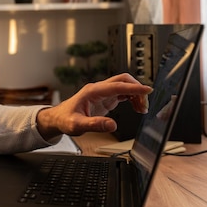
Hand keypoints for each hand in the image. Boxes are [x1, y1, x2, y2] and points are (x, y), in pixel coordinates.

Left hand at [36, 73, 151, 139]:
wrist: (58, 118)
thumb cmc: (65, 120)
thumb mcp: (77, 125)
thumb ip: (94, 125)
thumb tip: (112, 125)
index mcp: (92, 91)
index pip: (117, 86)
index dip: (133, 88)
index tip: (147, 90)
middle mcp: (99, 89)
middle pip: (123, 80)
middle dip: (137, 89)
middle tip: (145, 105)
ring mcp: (103, 93)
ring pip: (124, 86)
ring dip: (136, 95)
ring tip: (142, 109)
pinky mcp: (105, 98)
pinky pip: (123, 93)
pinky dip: (132, 98)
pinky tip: (136, 107)